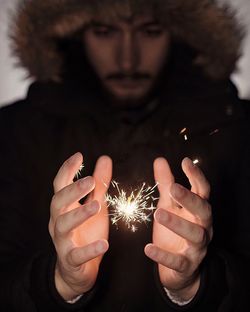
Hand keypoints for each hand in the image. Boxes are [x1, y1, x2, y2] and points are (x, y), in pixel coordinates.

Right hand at [48, 152, 111, 299]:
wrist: (76, 270)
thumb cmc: (85, 232)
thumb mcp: (95, 205)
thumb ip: (99, 184)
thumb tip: (105, 158)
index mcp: (64, 207)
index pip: (60, 185)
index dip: (67, 170)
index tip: (79, 156)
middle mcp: (58, 221)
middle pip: (58, 202)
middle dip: (72, 190)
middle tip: (90, 180)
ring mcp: (62, 241)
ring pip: (63, 226)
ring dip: (79, 214)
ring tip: (97, 206)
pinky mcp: (70, 260)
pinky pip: (77, 255)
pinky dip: (89, 250)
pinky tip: (104, 244)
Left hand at [145, 157, 211, 300]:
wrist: (179, 267)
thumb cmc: (175, 229)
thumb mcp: (169, 204)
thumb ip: (165, 184)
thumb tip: (160, 160)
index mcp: (197, 210)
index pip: (202, 190)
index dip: (196, 176)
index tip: (185, 162)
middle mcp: (202, 226)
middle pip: (203, 210)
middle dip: (190, 199)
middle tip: (173, 188)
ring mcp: (196, 247)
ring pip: (195, 235)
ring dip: (178, 224)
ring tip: (158, 214)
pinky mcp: (186, 265)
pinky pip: (177, 261)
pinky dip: (163, 255)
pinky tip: (148, 248)